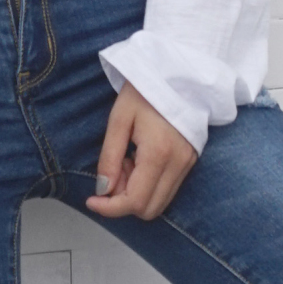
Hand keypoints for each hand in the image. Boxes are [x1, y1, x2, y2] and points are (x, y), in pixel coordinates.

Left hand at [86, 80, 197, 220]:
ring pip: (159, 202)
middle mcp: (178, 164)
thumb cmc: (144, 91)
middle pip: (149, 209)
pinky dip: (148, 184)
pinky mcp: (190, 162)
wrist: (175, 73)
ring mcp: (188, 164)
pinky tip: (138, 160)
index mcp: (159, 152)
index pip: (135, 201)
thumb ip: (109, 157)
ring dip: (136, 192)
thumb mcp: (119, 119)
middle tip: (112, 169)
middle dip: (123, 198)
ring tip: (126, 160)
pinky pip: (168, 189)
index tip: (92, 200)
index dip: (110, 208)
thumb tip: (103, 189)